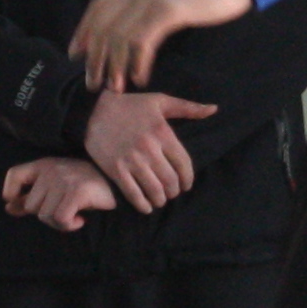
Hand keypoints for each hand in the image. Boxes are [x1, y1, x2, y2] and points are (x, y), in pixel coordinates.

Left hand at [2, 156, 118, 230]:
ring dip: (59, 223)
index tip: (16, 204)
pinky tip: (81, 220)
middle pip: (30, 205)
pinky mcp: (76, 191)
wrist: (119, 187)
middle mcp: (52, 169)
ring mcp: (64, 180)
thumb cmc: (86, 189)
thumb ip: (32, 196)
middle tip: (64, 211)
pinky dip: (69, 225)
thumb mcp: (56, 188)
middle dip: (45, 215)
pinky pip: (59, 219)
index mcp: (44, 165)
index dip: (11, 193)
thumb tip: (9, 208)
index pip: (14, 175)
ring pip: (44, 216)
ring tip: (75, 215)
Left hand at [69, 0, 254, 90]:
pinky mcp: (168, 9)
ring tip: (115, 86)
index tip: (77, 54)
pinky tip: (140, 78)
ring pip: (120, 37)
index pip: (97, 6)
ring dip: (115, 66)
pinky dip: (137, 64)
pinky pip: (142, 42)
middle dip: (96, 57)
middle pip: (104, 25)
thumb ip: (143, 0)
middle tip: (93, 81)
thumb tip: (125, 26)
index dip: (84, 32)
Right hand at [84, 88, 216, 209]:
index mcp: (163, 132)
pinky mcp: (115, 169)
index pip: (184, 164)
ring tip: (161, 199)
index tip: (186, 185)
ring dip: (161, 199)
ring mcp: (131, 161)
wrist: (93, 110)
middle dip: (174, 191)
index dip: (188, 179)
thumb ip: (188, 108)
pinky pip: (133, 194)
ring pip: (154, 189)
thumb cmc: (130, 104)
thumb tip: (214, 109)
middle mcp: (149, 148)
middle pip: (170, 180)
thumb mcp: (160, 101)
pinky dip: (143, 204)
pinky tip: (147, 206)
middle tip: (172, 192)